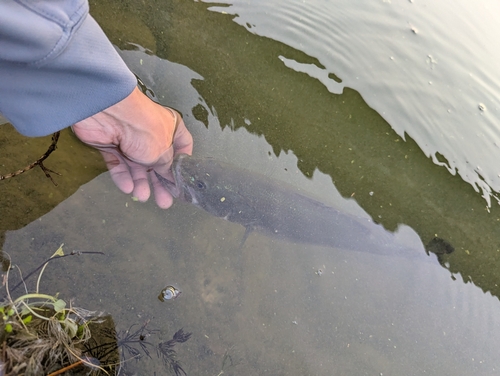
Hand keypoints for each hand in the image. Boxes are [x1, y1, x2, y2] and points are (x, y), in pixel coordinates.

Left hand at [72, 87, 192, 207]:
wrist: (109, 114)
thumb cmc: (145, 129)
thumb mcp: (164, 153)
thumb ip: (168, 169)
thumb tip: (174, 182)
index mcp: (171, 128)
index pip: (182, 147)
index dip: (182, 165)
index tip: (183, 183)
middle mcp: (152, 133)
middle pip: (159, 162)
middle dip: (160, 182)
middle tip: (164, 202)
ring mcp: (131, 139)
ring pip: (138, 166)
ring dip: (141, 182)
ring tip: (142, 197)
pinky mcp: (111, 144)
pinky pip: (119, 164)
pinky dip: (123, 176)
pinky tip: (128, 188)